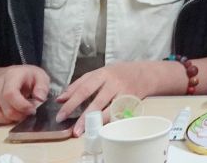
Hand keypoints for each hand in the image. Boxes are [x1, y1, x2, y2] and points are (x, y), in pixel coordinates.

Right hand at [0, 64, 49, 125]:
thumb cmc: (29, 77)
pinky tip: (5, 119)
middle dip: (18, 116)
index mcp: (11, 76)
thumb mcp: (41, 77)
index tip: (32, 110)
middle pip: (4, 108)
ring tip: (17, 116)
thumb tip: (39, 100)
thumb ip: (42, 88)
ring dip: (6, 121)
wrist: (14, 75)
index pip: (10, 94)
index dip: (22, 106)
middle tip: (27, 114)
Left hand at [56, 60, 176, 126]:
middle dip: (83, 116)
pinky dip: (107, 122)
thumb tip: (60, 99)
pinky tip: (99, 128)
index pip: (83, 89)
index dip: (71, 103)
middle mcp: (113, 82)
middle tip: (72, 129)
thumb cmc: (118, 73)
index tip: (60, 115)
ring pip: (108, 109)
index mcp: (102, 73)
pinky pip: (118, 114)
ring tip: (83, 132)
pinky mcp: (131, 102)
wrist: (146, 73)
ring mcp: (123, 93)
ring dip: (95, 122)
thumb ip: (79, 84)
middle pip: (95, 101)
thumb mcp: (98, 73)